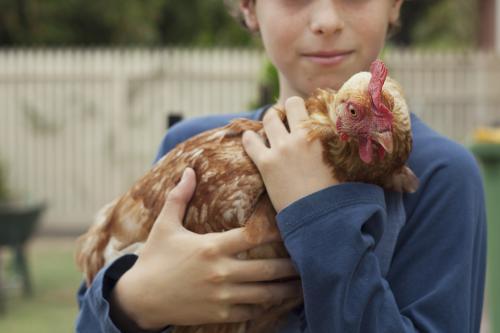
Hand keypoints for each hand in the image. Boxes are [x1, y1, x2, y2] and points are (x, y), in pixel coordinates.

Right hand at [110, 168, 300, 330]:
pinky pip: (251, 311)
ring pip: (264, 293)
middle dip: (291, 265)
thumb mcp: (164, 226)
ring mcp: (222, 296)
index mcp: (211, 247)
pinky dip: (265, 306)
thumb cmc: (154, 259)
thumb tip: (188, 171)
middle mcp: (221, 272)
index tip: (291, 226)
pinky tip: (276, 301)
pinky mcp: (219, 314)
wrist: (140, 298)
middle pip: (267, 268)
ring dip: (285, 289)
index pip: (253, 236)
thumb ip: (178, 198)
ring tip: (303, 284)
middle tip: (307, 258)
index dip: (275, 231)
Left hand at [242, 97, 337, 212]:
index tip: (304, 115)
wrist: (319, 216)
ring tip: (270, 126)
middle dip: (288, 108)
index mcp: (322, 135)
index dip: (307, 108)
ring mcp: (281, 148)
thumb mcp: (344, 166)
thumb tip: (352, 144)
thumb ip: (342, 150)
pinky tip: (250, 139)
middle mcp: (301, 136)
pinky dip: (249, 139)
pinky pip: (251, 142)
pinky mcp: (266, 163)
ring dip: (270, 120)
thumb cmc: (336, 194)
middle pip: (291, 104)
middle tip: (286, 118)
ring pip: (269, 119)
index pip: (313, 106)